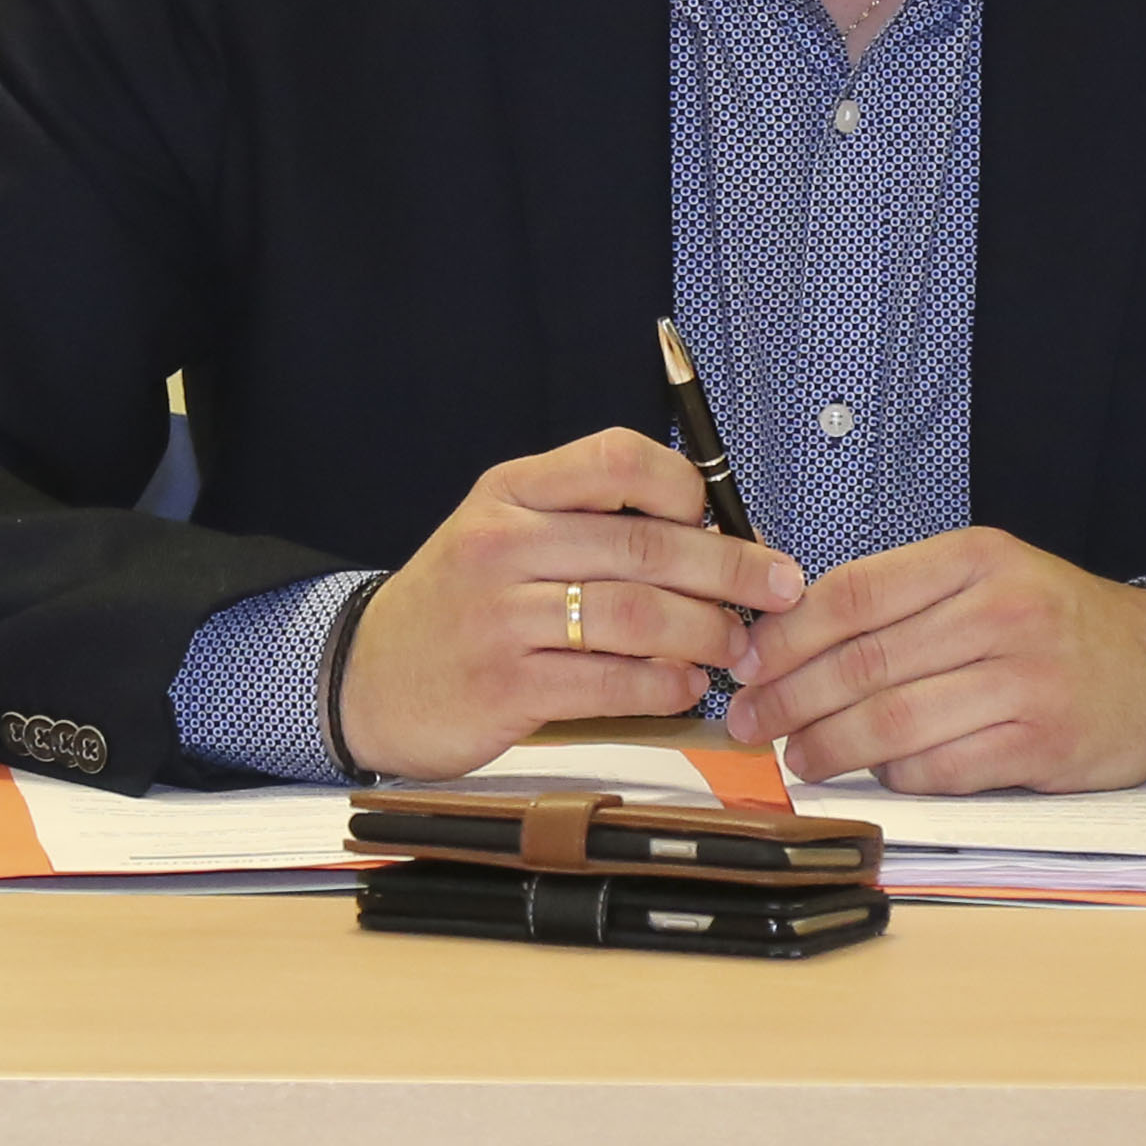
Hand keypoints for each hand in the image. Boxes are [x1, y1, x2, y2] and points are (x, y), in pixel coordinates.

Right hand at [338, 432, 802, 779]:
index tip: (730, 518)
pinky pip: (607, 681)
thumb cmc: (461, 603)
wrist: (366, 677)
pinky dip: (663, 685)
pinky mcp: (503, 687)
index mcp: (510, 491)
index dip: (687, 486)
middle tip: (779, 587)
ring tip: (736, 647)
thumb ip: (588, 521)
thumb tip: (710, 532)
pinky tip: (686, 686)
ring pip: (635, 615)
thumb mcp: (505, 533)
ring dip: (705, 633)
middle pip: (644, 546)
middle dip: (730, 568)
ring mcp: (499, 617)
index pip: (615, 459)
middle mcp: (501, 544)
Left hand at [716, 525, 1145, 794]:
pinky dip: (895, 777)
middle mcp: (1001, 612)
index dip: (785, 637)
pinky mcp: (1042, 745)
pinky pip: (940, 769)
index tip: (745, 665)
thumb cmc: (1056, 625)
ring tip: (799, 758)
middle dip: (789, 700)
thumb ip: (902, 599)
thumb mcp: (988, 578)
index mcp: (976, 559)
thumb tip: (789, 640)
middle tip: (752, 724)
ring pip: (893, 723)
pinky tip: (877, 774)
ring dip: (829, 748)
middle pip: (863, 664)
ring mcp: (1025, 681)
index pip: (853, 594)